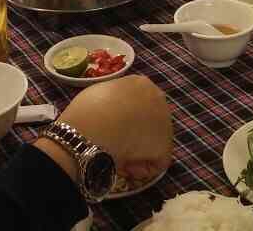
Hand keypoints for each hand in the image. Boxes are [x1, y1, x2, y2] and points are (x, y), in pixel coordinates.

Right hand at [57, 76, 172, 182]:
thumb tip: (111, 115)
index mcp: (139, 83)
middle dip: (134, 135)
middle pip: (149, 122)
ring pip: (151, 143)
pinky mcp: (165, 144)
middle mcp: (157, 96)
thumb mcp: (97, 96)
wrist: (93, 126)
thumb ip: (112, 102)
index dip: (125, 120)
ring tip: (115, 156)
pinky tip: (122, 166)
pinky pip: (154, 162)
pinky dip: (139, 168)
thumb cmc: (87, 111)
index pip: (139, 104)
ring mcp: (165, 120)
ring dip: (135, 152)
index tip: (111, 131)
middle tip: (114, 145)